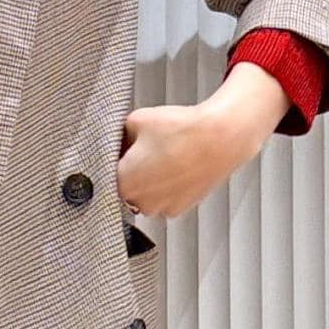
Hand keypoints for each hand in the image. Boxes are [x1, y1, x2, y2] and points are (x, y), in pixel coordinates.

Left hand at [115, 62, 291, 218]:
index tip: (124, 147)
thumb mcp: (137, 118)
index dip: (116, 157)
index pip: (107, 173)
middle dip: (132, 170)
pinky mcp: (179, 209)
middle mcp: (139, 202)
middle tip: (148, 149)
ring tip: (166, 157)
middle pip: (126, 187)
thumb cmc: (182, 130)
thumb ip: (118, 133)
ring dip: (150, 180)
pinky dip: (167, 186)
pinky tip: (177, 167)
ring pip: (145, 194)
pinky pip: (164, 198)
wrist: (221, 139)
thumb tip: (117, 140)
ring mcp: (160, 209)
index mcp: (123, 183)